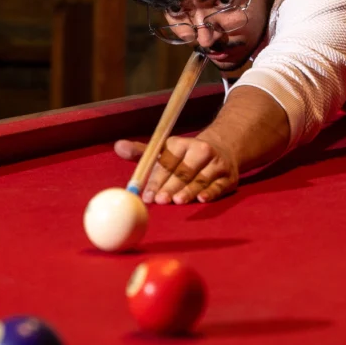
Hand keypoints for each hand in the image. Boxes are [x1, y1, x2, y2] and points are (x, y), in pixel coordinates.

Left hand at [114, 135, 238, 204]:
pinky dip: (210, 193)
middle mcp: (201, 151)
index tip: (146, 195)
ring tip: (177, 200)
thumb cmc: (185, 158)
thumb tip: (117, 146)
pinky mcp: (228, 178)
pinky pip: (218, 186)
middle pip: (183, 171)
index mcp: (181, 144)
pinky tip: (201, 199)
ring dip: (188, 190)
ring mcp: (216, 164)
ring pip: (200, 179)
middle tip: (159, 200)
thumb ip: (142, 153)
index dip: (155, 179)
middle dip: (170, 186)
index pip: (167, 162)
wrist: (223, 150)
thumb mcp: (165, 152)